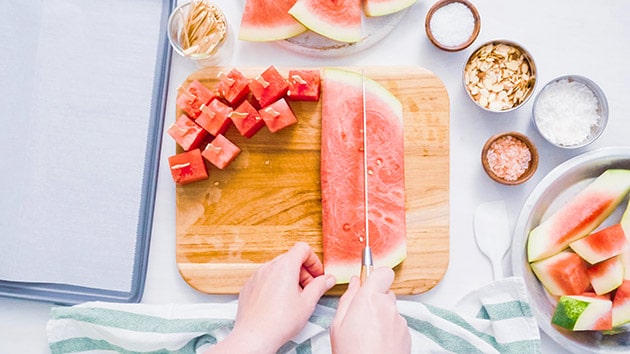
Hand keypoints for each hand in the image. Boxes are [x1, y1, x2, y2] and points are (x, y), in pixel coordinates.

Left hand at [208, 242, 335, 353]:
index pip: (302, 248)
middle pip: (290, 259)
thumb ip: (320, 286)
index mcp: (285, 267)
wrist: (254, 337)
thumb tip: (328, 279)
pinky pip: (265, 279)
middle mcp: (268, 267)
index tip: (317, 275)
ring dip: (289, 279)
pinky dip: (275, 285)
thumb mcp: (307, 303)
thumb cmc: (279, 322)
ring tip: (294, 299)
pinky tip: (278, 303)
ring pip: (277, 269)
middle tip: (309, 289)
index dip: (313, 261)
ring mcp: (256, 276)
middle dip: (303, 272)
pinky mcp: (249, 287)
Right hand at [330, 267, 410, 353]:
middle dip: (375, 300)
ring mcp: (400, 321)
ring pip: (391, 310)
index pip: (382, 272)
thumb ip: (348, 299)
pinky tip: (377, 344)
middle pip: (385, 292)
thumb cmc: (351, 353)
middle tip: (360, 317)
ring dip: (381, 317)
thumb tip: (355, 283)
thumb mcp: (338, 325)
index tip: (367, 282)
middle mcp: (388, 306)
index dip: (375, 276)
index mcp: (370, 299)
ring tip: (367, 335)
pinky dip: (388, 331)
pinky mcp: (407, 335)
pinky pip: (396, 325)